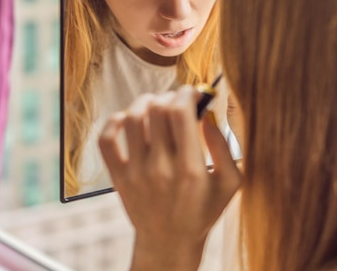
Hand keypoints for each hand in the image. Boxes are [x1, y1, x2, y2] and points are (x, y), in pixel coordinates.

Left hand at [99, 85, 241, 270]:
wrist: (170, 242)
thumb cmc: (203, 210)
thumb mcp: (229, 183)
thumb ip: (224, 148)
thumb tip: (208, 115)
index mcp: (190, 169)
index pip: (180, 113)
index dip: (186, 93)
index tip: (193, 93)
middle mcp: (160, 168)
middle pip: (157, 110)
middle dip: (169, 96)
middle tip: (176, 101)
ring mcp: (135, 172)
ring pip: (132, 118)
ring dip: (144, 102)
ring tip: (155, 105)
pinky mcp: (118, 176)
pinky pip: (106, 140)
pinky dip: (113, 122)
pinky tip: (127, 119)